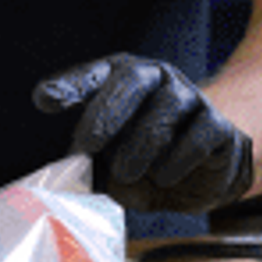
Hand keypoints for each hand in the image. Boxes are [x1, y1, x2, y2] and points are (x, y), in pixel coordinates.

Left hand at [35, 55, 253, 213]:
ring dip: (142, 143)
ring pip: (167, 106)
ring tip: (127, 171)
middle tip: (88, 144)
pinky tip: (165, 176)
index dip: (70, 85)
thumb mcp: (112, 167)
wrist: (204, 177)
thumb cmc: (148, 162)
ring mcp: (189, 97)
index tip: (44, 100)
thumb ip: (90, 167)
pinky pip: (200, 134)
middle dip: (107, 110)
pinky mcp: (218, 124)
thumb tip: (62, 186)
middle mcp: (157, 79)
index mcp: (123, 82)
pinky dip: (179, 159)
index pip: (94, 76)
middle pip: (132, 78)